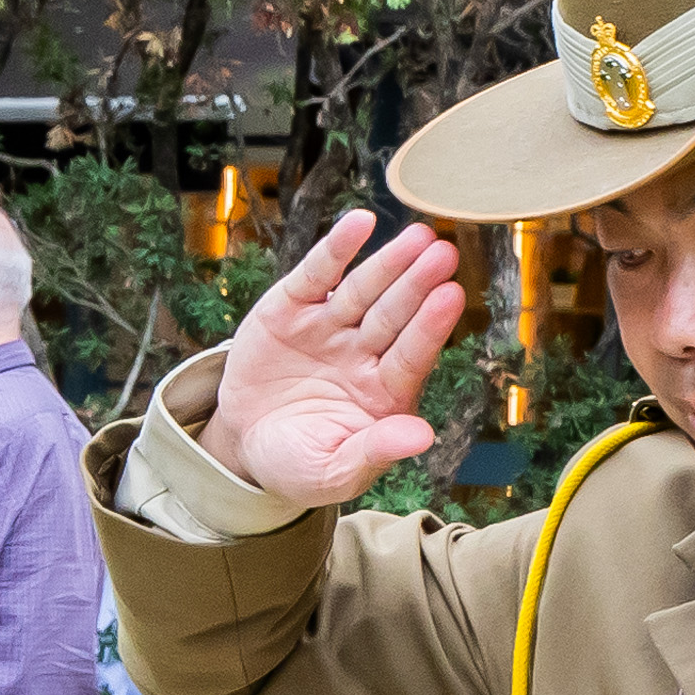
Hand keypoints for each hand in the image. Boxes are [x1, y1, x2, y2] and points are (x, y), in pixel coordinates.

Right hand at [205, 213, 471, 508]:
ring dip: (389, 262)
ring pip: (362, 290)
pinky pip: (317, 274)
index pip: (411, 355)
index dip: (430, 327)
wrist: (243, 445)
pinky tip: (360, 223)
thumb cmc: (298, 464)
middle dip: (417, 285)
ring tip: (417, 236)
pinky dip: (337, 249)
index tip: (451, 296)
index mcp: (382, 393)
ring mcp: (329, 326)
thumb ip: (375, 452)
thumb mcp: (332, 471)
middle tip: (443, 254)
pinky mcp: (292, 307)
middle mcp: (362, 353)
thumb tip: (424, 437)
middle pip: (393, 315)